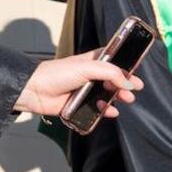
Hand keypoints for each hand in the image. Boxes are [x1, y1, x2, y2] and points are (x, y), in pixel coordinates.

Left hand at [14, 51, 140, 117]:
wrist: (35, 90)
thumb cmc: (56, 73)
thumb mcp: (87, 67)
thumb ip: (110, 73)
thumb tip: (128, 82)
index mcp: (91, 61)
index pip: (112, 60)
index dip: (124, 64)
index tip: (136, 70)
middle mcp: (89, 75)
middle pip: (113, 79)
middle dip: (125, 84)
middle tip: (135, 89)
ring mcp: (84, 90)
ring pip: (106, 95)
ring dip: (118, 97)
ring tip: (126, 100)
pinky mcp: (79, 105)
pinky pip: (96, 109)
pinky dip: (106, 110)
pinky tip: (111, 111)